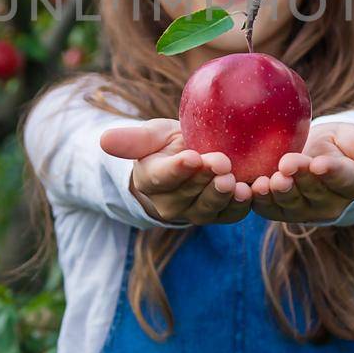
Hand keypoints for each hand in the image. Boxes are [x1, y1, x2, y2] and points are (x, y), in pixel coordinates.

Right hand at [100, 118, 251, 224]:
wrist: (188, 160)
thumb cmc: (166, 145)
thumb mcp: (150, 136)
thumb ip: (131, 140)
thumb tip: (103, 140)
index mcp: (150, 180)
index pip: (162, 177)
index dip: (177, 169)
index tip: (192, 157)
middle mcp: (169, 203)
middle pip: (187, 194)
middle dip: (205, 179)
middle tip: (222, 163)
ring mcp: (195, 212)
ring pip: (207, 207)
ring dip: (222, 195)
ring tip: (233, 180)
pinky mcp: (219, 216)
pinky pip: (229, 215)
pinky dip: (240, 206)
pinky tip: (250, 192)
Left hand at [250, 123, 353, 223]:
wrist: (308, 155)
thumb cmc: (333, 143)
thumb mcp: (350, 137)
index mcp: (352, 182)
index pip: (343, 178)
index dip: (331, 172)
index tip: (320, 164)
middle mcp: (330, 203)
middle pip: (314, 192)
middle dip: (300, 179)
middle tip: (287, 165)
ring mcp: (304, 211)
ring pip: (291, 203)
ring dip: (279, 193)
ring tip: (270, 180)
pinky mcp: (279, 212)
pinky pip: (269, 209)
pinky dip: (259, 201)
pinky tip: (252, 189)